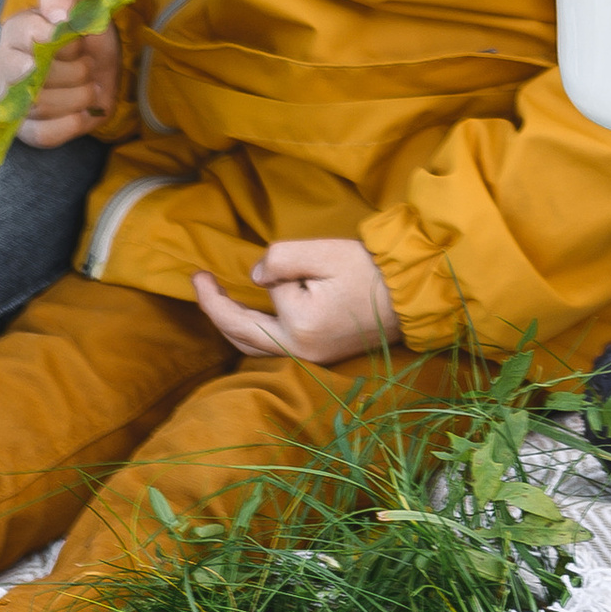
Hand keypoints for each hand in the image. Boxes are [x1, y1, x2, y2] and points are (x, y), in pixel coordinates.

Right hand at [0, 0, 124, 148]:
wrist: (101, 66)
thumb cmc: (86, 33)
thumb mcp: (83, 5)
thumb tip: (58, 14)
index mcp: (15, 31)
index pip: (25, 33)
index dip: (59, 39)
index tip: (80, 41)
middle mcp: (4, 65)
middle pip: (31, 75)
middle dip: (73, 71)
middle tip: (89, 66)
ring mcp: (11, 99)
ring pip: (38, 105)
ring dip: (77, 96)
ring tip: (91, 87)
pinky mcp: (25, 128)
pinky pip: (40, 134)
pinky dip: (70, 124)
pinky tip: (86, 112)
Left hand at [192, 237, 406, 364]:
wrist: (412, 295)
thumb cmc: (371, 270)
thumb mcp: (325, 252)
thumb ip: (282, 258)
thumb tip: (255, 276)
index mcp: (300, 328)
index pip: (262, 296)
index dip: (237, 284)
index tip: (198, 274)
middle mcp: (301, 351)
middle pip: (242, 336)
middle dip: (214, 309)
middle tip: (198, 283)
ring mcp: (311, 359)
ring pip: (254, 347)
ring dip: (230, 324)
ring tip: (215, 300)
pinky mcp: (320, 356)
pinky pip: (272, 349)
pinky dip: (251, 333)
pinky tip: (247, 317)